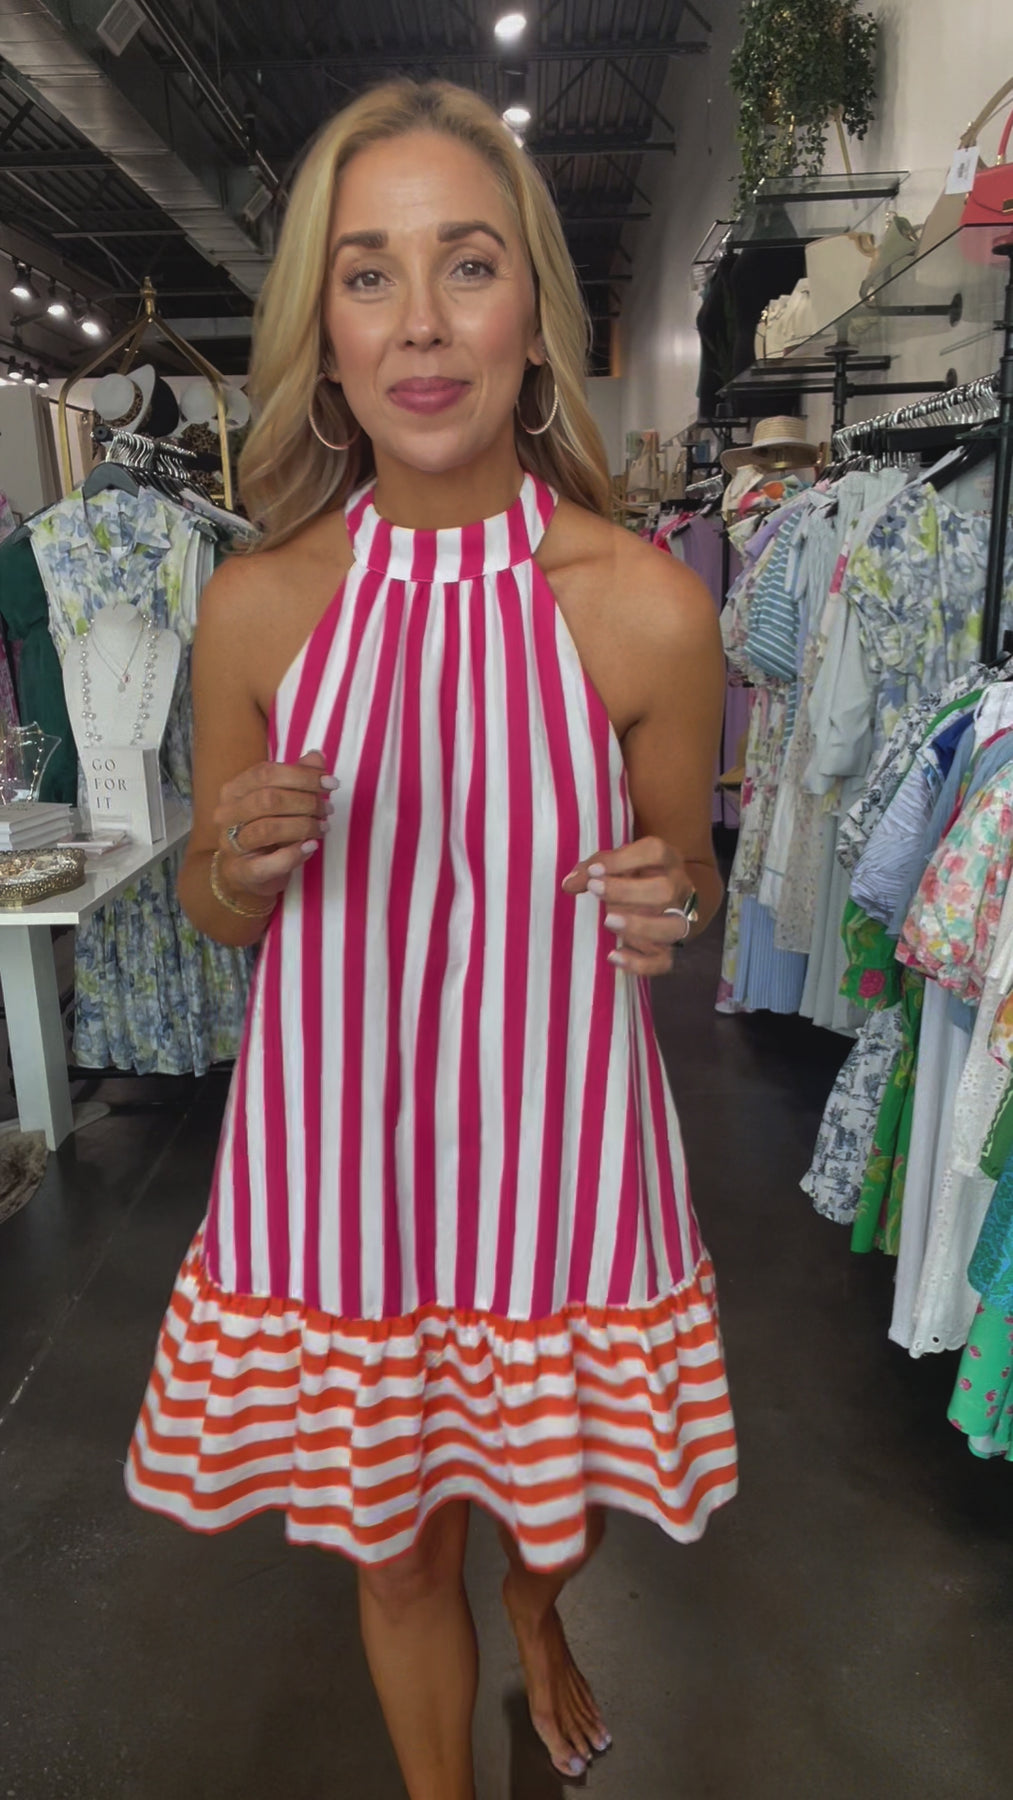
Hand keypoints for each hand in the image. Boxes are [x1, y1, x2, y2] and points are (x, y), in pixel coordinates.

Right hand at [212, 749, 338, 906]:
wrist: (244, 874)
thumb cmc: (265, 831)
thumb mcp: (281, 801)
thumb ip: (297, 778)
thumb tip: (318, 757)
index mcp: (234, 790)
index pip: (266, 773)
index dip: (302, 775)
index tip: (330, 783)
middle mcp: (227, 814)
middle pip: (268, 799)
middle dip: (305, 802)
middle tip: (328, 809)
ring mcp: (230, 844)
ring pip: (268, 829)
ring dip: (303, 826)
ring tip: (323, 828)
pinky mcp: (240, 872)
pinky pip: (268, 863)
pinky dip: (294, 854)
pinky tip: (311, 847)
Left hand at [561, 835, 694, 975]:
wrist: (669, 901)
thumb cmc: (635, 877)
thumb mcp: (617, 864)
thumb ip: (593, 869)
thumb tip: (569, 884)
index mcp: (667, 860)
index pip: (655, 853)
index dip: (623, 860)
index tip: (594, 871)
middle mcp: (678, 888)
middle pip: (664, 890)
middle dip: (627, 891)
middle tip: (595, 890)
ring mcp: (679, 919)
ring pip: (672, 927)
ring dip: (639, 926)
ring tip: (608, 921)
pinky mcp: (672, 948)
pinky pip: (664, 961)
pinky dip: (640, 963)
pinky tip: (613, 956)